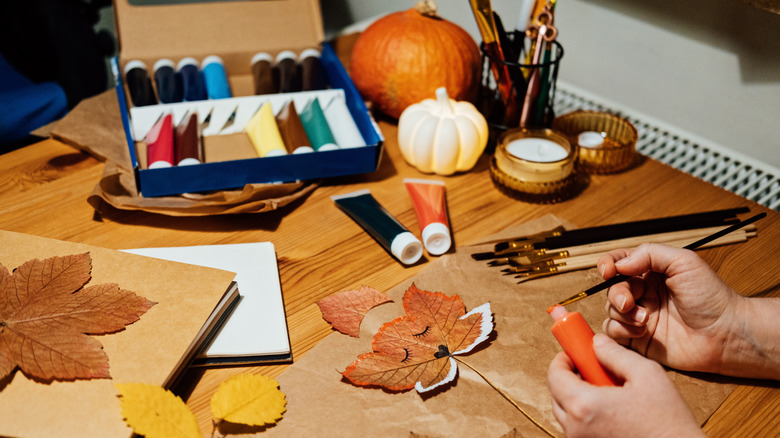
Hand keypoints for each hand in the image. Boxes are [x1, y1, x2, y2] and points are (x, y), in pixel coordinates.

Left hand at [548, 334, 702, 437]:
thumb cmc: (668, 420)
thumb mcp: (647, 374)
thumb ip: (615, 354)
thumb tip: (597, 343)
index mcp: (585, 405)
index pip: (555, 376)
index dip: (562, 360)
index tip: (573, 353)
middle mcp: (577, 428)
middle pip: (557, 395)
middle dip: (569, 378)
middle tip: (590, 368)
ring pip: (567, 414)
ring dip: (577, 398)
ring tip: (606, 390)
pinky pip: (579, 429)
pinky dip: (586, 416)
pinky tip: (611, 410)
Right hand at [597, 243, 742, 373]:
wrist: (725, 334)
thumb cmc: (711, 297)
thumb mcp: (684, 262)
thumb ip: (650, 254)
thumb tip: (620, 263)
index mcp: (651, 272)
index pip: (619, 263)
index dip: (608, 264)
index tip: (608, 271)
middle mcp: (643, 294)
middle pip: (611, 288)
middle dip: (616, 294)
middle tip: (629, 302)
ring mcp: (639, 316)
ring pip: (610, 310)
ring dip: (621, 313)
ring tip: (644, 319)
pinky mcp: (638, 339)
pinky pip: (613, 332)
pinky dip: (621, 330)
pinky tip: (641, 331)